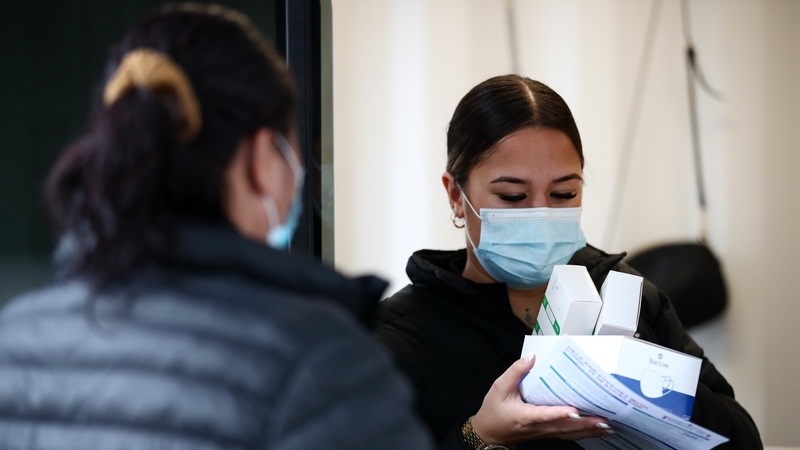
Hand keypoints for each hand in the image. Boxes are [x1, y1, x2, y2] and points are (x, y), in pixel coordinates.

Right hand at [470, 352, 611, 445]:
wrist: (489, 433)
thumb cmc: (494, 410)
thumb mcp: (499, 388)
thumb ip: (516, 372)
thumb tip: (531, 357)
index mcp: (525, 415)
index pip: (545, 415)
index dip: (559, 413)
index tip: (575, 410)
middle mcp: (538, 427)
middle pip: (564, 427)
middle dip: (585, 424)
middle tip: (605, 419)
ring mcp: (544, 433)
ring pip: (568, 434)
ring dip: (588, 431)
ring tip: (607, 426)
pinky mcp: (547, 434)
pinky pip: (567, 435)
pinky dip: (583, 434)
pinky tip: (596, 432)